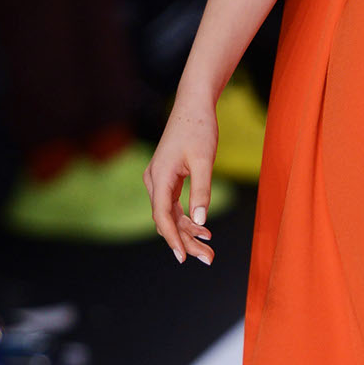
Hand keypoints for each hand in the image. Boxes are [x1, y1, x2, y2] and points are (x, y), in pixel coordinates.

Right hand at [144, 88, 217, 263]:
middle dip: (186, 241)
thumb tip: (200, 220)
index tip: (183, 257)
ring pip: (170, 215)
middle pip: (166, 220)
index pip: (162, 215)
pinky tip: (203, 230)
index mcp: (160, 176)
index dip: (172, 238)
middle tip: (208, 259)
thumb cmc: (199, 129)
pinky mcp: (167, 178)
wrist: (193, 106)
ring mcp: (159, 180)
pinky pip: (173, 206)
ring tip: (209, 250)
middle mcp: (154, 180)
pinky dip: (187, 219)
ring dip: (188, 233)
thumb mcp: (205, 161)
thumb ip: (202, 191)